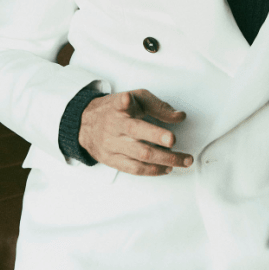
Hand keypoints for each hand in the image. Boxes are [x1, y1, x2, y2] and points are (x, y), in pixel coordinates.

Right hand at [78, 89, 192, 175]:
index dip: (124, 102)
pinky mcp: (112, 160)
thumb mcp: (136, 99)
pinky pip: (134, 169)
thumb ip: (158, 106)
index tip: (128, 100)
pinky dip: (153, 170)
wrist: (86, 124)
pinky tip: (166, 168)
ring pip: (139, 156)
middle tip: (174, 140)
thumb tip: (179, 117)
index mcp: (118, 108)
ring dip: (164, 160)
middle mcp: (114, 126)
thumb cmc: (115, 111)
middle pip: (135, 133)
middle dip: (158, 138)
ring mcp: (112, 145)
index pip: (120, 104)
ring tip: (182, 160)